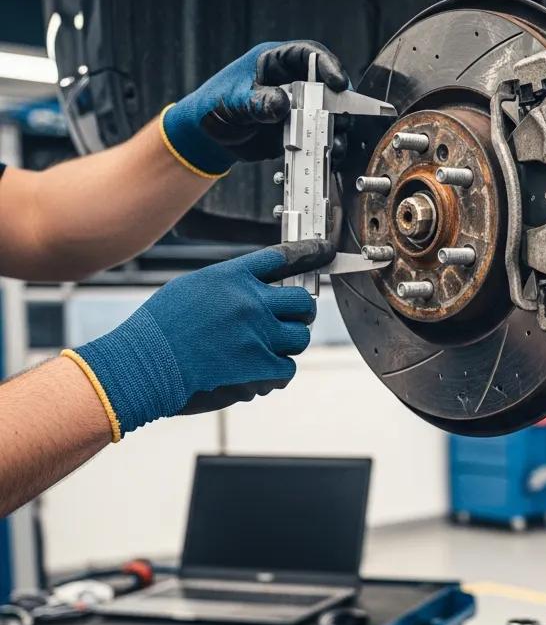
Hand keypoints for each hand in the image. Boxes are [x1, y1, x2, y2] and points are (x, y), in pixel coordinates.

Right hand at [64, 240, 333, 439]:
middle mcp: (250, 301)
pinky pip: (287, 368)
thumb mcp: (191, 290)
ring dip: (286, 345)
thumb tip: (255, 291)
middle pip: (302, 302)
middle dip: (301, 312)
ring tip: (262, 350)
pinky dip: (275, 373)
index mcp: (232, 277)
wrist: (143, 366)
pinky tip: (255, 373)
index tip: (324, 251)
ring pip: (299, 337)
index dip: (308, 253)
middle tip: (293, 319)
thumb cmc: (159, 331)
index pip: (281, 257)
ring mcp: (258, 334)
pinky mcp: (261, 366)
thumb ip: (228, 288)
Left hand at [160, 40, 347, 176]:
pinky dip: (325, 145)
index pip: (309, 55)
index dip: (328, 66)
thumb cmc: (215, 106)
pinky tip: (328, 153)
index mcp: (275, 62)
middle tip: (343, 117)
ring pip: (327, 113)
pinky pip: (318, 135)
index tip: (338, 83)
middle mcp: (291, 82)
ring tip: (336, 141)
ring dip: (335, 128)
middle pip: (326, 86)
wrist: (209, 138)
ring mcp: (297, 107)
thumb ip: (257, 102)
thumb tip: (283, 104)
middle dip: (339, 101)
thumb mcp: (234, 101)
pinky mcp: (297, 130)